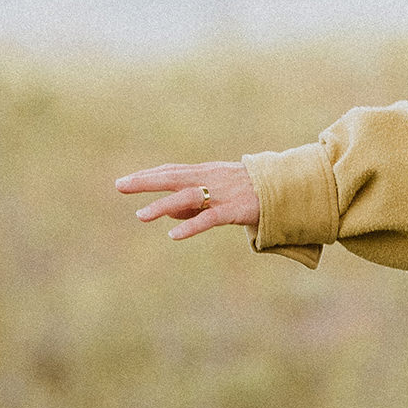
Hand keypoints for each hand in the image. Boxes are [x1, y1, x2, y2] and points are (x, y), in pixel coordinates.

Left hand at [116, 160, 259, 239]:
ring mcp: (223, 194)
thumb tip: (168, 213)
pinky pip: (209, 218)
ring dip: (163, 205)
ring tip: (140, 216)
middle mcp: (211, 179)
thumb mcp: (219, 193)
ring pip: (187, 196)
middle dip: (146, 181)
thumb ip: (193, 203)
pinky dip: (191, 226)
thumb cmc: (251, 192)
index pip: (172, 171)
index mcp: (207, 172)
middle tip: (120, 186)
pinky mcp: (235, 210)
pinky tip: (174, 235)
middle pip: (173, 177)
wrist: (287, 189)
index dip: (148, 176)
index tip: (125, 181)